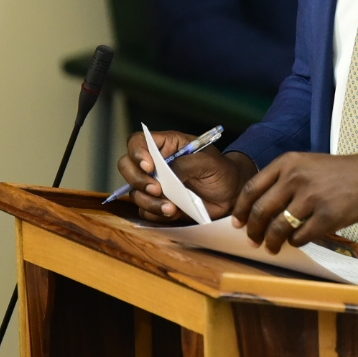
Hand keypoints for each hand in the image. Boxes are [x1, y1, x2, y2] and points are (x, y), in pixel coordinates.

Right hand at [116, 128, 255, 222]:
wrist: (231, 195)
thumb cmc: (221, 171)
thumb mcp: (208, 162)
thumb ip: (185, 165)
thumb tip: (166, 175)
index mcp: (166, 145)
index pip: (137, 142)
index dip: (137, 153)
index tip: (149, 166)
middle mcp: (155, 164)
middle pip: (126, 166)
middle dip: (138, 179)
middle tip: (158, 189)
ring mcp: (155, 185)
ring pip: (134, 192)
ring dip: (149, 202)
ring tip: (172, 208)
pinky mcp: (159, 204)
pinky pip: (145, 211)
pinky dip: (156, 214)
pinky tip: (174, 213)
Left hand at [231, 150, 357, 251]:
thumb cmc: (334, 172)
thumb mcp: (304, 164)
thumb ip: (281, 180)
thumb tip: (256, 209)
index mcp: (287, 163)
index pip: (252, 189)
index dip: (241, 210)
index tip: (237, 223)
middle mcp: (296, 178)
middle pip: (261, 211)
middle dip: (253, 231)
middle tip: (253, 240)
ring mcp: (312, 198)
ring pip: (278, 228)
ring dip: (271, 242)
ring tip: (271, 247)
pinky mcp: (326, 217)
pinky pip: (300, 237)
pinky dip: (294, 242)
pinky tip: (297, 240)